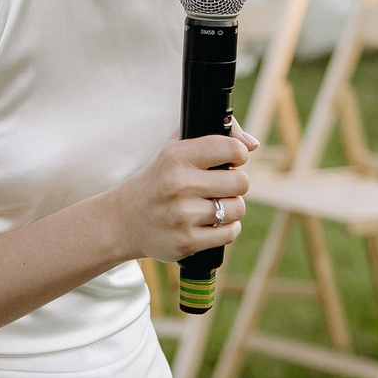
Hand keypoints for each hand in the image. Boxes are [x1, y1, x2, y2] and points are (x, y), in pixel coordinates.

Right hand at [111, 129, 252, 264]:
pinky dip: (225, 228)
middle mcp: (179, 184)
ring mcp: (183, 215)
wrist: (124, 220)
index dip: (239, 154)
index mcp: (176, 156)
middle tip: (219, 186)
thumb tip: (253, 143)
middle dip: (235, 184)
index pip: (231, 148)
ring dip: (230, 208)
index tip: (231, 160)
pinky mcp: (187, 242)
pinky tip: (209, 223)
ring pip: (238, 209)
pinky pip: (230, 233)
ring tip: (211, 205)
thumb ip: (214, 135)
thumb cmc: (158, 180)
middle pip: (241, 182)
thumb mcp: (175, 149)